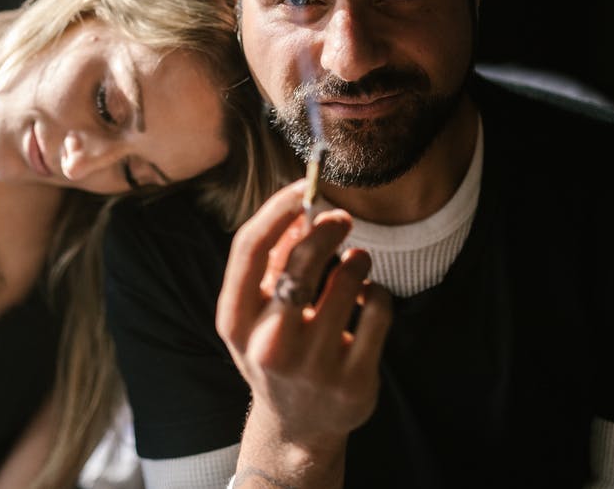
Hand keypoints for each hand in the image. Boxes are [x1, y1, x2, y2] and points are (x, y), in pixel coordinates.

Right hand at [217, 180, 392, 448]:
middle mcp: (269, 345)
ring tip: (357, 263)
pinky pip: (379, 310)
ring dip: (358, 261)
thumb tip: (302, 209)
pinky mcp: (354, 381)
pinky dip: (378, 292)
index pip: (250, 250)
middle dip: (327, 229)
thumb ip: (273, 262)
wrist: (297, 426)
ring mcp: (313, 366)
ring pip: (348, 281)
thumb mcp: (258, 312)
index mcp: (235, 322)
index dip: (277, 210)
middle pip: (301, 261)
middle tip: (342, 219)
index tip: (302, 188)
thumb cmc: (276, 349)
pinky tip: (368, 297)